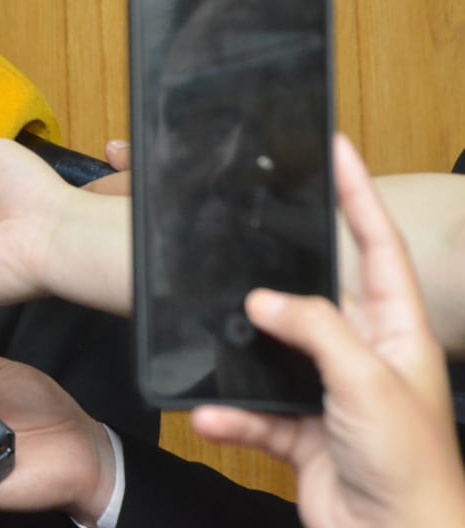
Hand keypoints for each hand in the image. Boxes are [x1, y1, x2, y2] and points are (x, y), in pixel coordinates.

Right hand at [190, 133, 464, 527]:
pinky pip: (253, 410)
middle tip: (251, 227)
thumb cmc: (411, 471)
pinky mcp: (302, 433)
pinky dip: (228, 415)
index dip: (358, 197)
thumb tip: (265, 300)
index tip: (337, 151)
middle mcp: (364, 357)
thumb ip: (316, 329)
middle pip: (318, 296)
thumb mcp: (366, 382)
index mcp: (398, 333)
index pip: (376, 248)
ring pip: (274, 355)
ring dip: (242, 357)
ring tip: (216, 340)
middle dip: (282, 270)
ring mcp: (330, 395)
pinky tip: (211, 416)